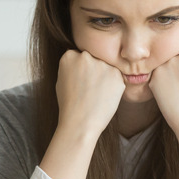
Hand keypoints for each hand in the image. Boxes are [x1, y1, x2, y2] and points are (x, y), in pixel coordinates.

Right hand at [39, 50, 124, 178]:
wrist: (80, 123)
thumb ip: (72, 67)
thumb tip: (81, 62)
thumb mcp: (62, 80)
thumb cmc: (69, 106)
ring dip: (105, 77)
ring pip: (107, 68)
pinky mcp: (116, 74)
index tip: (81, 81)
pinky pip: (116, 78)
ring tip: (97, 95)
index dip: (82, 70)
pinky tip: (105, 97)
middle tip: (90, 89)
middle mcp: (86, 56)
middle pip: (95, 59)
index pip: (80, 56)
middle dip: (94, 70)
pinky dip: (114, 86)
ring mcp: (102, 64)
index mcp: (69, 56)